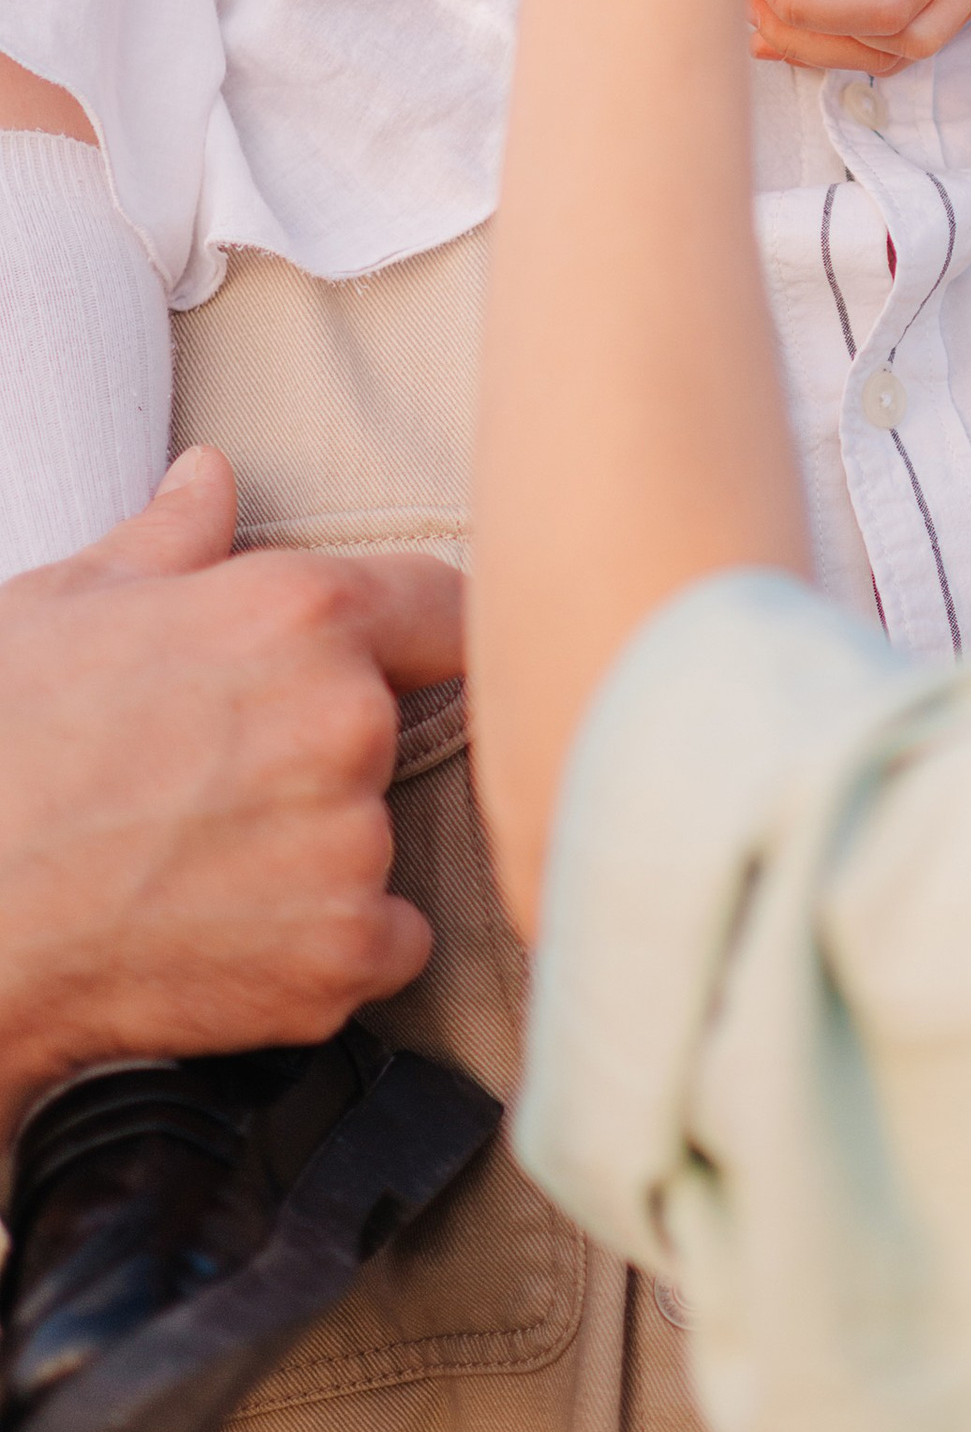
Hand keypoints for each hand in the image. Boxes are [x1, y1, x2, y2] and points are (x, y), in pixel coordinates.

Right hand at [0, 450, 465, 1139]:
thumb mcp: (64, 610)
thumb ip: (169, 542)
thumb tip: (208, 479)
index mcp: (298, 612)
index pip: (445, 604)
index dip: (418, 634)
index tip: (394, 663)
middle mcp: (347, 718)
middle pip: (389, 729)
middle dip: (317, 756)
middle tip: (205, 789)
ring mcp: (351, 842)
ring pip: (374, 840)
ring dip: (313, 858)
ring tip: (189, 868)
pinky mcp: (343, 952)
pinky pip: (385, 944)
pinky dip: (326, 951)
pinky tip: (228, 940)